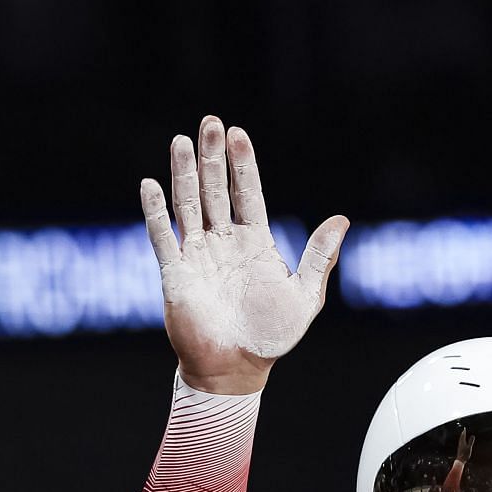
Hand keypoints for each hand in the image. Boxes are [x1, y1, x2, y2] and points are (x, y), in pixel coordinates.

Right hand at [140, 115, 346, 394]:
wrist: (236, 369)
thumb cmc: (271, 336)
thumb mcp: (305, 296)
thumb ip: (319, 257)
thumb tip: (341, 220)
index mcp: (254, 243)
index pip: (247, 194)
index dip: (243, 165)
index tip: (238, 134)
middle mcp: (224, 242)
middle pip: (215, 190)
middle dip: (213, 157)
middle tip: (210, 122)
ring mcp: (198, 255)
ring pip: (188, 204)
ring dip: (184, 173)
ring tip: (182, 140)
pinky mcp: (176, 273)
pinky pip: (162, 237)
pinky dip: (155, 211)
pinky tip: (150, 184)